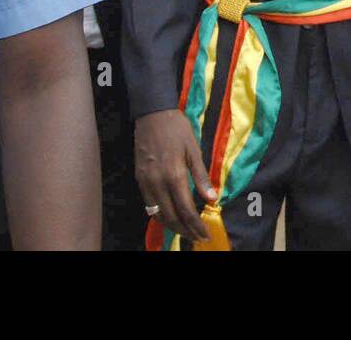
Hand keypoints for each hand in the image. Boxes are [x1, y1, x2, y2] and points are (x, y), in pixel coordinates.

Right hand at [134, 109, 215, 240]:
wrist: (151, 114)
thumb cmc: (177, 128)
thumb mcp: (194, 149)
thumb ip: (201, 176)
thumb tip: (211, 199)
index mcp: (174, 175)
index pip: (186, 209)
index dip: (196, 225)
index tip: (205, 234)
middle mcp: (157, 182)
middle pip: (170, 217)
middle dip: (185, 230)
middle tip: (197, 237)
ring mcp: (146, 182)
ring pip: (157, 214)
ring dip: (172, 226)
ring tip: (185, 230)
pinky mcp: (139, 179)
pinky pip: (149, 204)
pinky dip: (160, 214)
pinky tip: (170, 215)